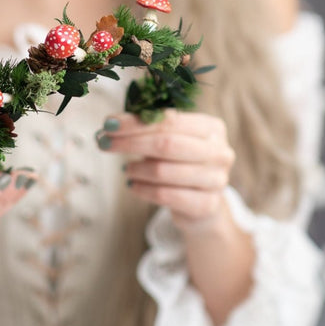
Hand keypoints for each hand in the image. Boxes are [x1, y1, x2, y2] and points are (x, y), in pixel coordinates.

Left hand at [96, 109, 234, 233]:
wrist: (203, 204)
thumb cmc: (181, 164)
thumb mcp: (171, 141)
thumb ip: (149, 130)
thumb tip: (112, 126)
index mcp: (212, 128)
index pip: (169, 120)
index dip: (136, 122)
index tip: (109, 125)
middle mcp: (219, 152)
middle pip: (166, 144)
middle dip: (131, 143)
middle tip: (105, 144)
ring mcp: (216, 180)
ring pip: (163, 171)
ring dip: (137, 169)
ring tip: (126, 169)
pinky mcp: (206, 205)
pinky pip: (164, 196)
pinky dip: (143, 189)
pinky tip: (133, 185)